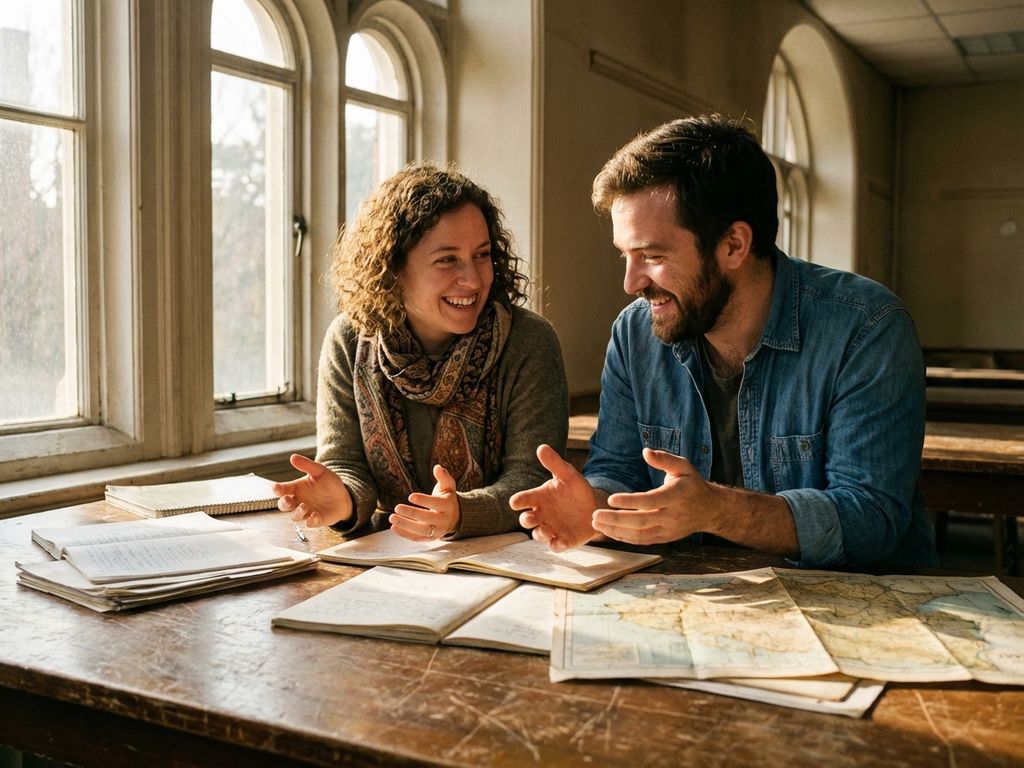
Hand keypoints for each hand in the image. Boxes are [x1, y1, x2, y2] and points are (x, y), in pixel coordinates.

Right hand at [272, 454, 353, 528]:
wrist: (344, 496)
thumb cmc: (329, 483)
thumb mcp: (320, 471)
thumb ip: (307, 465)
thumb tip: (293, 457)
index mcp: (296, 488)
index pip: (282, 490)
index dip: (277, 489)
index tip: (276, 487)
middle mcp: (298, 501)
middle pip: (283, 505)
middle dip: (283, 503)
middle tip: (288, 499)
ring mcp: (306, 512)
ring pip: (294, 516)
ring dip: (297, 512)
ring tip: (304, 506)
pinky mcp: (316, 520)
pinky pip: (309, 523)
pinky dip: (310, 521)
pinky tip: (315, 515)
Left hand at [390, 464, 460, 541]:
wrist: (455, 518)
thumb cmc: (446, 498)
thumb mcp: (448, 486)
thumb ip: (444, 476)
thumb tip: (437, 467)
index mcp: (448, 506)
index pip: (436, 504)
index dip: (424, 500)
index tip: (410, 496)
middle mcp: (444, 520)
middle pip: (427, 518)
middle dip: (411, 513)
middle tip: (397, 507)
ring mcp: (437, 531)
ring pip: (421, 531)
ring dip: (405, 525)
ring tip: (391, 518)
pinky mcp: (431, 539)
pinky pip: (417, 538)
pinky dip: (405, 534)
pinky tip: (393, 527)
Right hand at [509, 444, 601, 552]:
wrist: (594, 506)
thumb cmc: (575, 490)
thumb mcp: (568, 474)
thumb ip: (554, 463)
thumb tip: (541, 447)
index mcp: (539, 498)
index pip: (522, 499)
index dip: (517, 501)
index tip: (515, 502)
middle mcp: (541, 515)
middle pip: (526, 520)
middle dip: (525, 520)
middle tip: (528, 518)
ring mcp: (551, 529)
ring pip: (539, 534)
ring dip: (540, 534)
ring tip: (545, 531)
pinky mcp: (564, 540)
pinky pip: (556, 545)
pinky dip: (557, 545)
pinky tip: (560, 543)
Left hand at [595, 448, 714, 544]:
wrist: (710, 509)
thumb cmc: (692, 484)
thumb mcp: (683, 466)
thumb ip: (664, 459)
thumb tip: (646, 452)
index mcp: (676, 496)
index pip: (650, 501)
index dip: (630, 502)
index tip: (611, 499)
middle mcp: (672, 516)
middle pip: (641, 521)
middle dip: (616, 520)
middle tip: (595, 515)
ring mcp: (669, 530)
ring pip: (640, 534)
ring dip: (617, 531)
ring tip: (597, 524)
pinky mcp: (665, 538)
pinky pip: (642, 541)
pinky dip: (625, 538)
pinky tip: (609, 532)